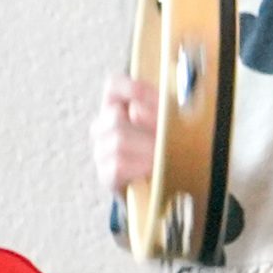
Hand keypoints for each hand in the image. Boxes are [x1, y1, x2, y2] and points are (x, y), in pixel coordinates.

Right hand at [92, 75, 155, 195]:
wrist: (164, 186)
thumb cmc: (167, 148)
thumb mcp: (170, 124)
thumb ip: (166, 111)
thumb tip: (158, 111)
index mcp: (120, 106)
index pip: (113, 86)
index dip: (128, 87)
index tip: (145, 94)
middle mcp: (105, 127)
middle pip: (114, 115)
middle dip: (145, 125)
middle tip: (167, 135)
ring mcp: (102, 151)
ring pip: (117, 141)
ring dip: (146, 148)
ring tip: (164, 154)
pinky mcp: (105, 175)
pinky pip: (117, 166)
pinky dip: (138, 167)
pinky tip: (152, 169)